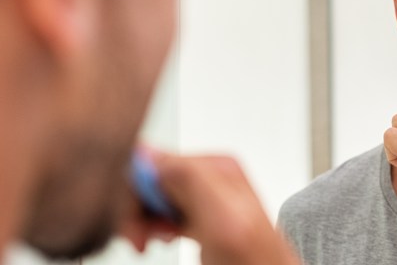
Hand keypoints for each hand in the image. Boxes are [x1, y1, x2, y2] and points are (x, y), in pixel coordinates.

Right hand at [121, 152, 299, 264]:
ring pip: (153, 198)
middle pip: (151, 180)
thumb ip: (189, 179)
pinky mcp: (201, 217)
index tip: (131, 220)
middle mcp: (210, 177)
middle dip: (137, 209)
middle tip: (139, 238)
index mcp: (215, 166)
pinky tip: (163, 238)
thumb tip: (150, 153)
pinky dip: (154, 227)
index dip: (134, 190)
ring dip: (143, 221)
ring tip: (149, 241)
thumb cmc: (255, 260)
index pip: (154, 161)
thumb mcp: (222, 214)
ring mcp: (205, 198)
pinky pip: (163, 213)